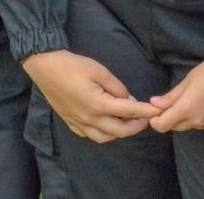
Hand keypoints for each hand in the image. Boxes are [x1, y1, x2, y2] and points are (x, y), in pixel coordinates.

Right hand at [23, 50, 158, 142]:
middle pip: (119, 131)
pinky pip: (90, 135)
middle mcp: (89, 118)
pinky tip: (107, 123)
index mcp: (98, 104)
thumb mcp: (99, 71)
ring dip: (119, 133)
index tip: (158, 111)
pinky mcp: (70, 123)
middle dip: (136, 126)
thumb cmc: (73, 66)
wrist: (45, 68)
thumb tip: (128, 98)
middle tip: (146, 118)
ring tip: (128, 121)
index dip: (145, 112)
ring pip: (104, 137)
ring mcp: (78, 123)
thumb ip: (116, 87)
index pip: (128, 111)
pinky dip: (103, 133)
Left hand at [148, 54, 203, 131]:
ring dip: (184, 117)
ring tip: (192, 99)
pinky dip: (197, 117)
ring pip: (187, 125)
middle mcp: (195, 121)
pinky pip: (200, 124)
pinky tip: (203, 103)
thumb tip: (154, 104)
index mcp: (185, 109)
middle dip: (169, 117)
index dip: (155, 120)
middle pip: (173, 126)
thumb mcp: (189, 79)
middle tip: (173, 101)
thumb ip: (171, 96)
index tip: (156, 109)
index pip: (162, 126)